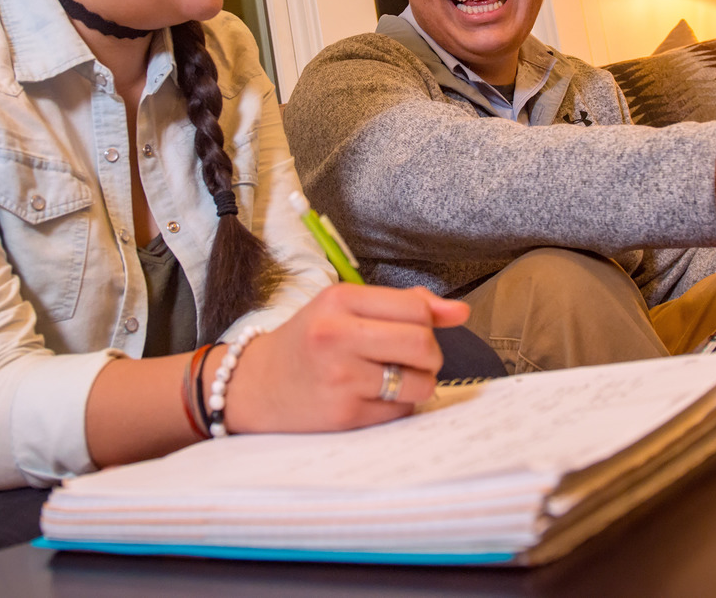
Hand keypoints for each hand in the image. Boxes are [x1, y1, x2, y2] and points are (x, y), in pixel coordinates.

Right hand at [221, 283, 469, 434]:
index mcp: (340, 300)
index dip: (427, 322)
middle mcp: (338, 336)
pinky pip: (400, 411)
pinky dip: (397, 406)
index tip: (416, 330)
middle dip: (429, 356)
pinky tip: (372, 397)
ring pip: (419, 382)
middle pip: (423, 344)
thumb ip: (402, 305)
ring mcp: (340, 378)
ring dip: (418, 384)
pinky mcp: (343, 415)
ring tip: (393, 379)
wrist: (255, 385)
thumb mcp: (344, 308)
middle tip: (412, 359)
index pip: (416, 307)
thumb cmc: (307, 342)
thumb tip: (461, 312)